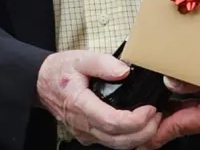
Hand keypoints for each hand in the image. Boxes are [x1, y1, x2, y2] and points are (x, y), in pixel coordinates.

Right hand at [36, 51, 159, 148]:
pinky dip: (130, 138)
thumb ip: (102, 63)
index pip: (111, 122)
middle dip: (144, 131)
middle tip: (158, 114)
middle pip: (118, 140)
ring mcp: (85, 133)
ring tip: (153, 119)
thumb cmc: (61, 71)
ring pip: (117, 146)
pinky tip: (141, 125)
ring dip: (139, 137)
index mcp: (79, 104)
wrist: (41, 83)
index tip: (150, 108)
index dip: (135, 120)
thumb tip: (124, 71)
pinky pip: (112, 143)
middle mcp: (82, 125)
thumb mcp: (80, 58)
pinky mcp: (88, 135)